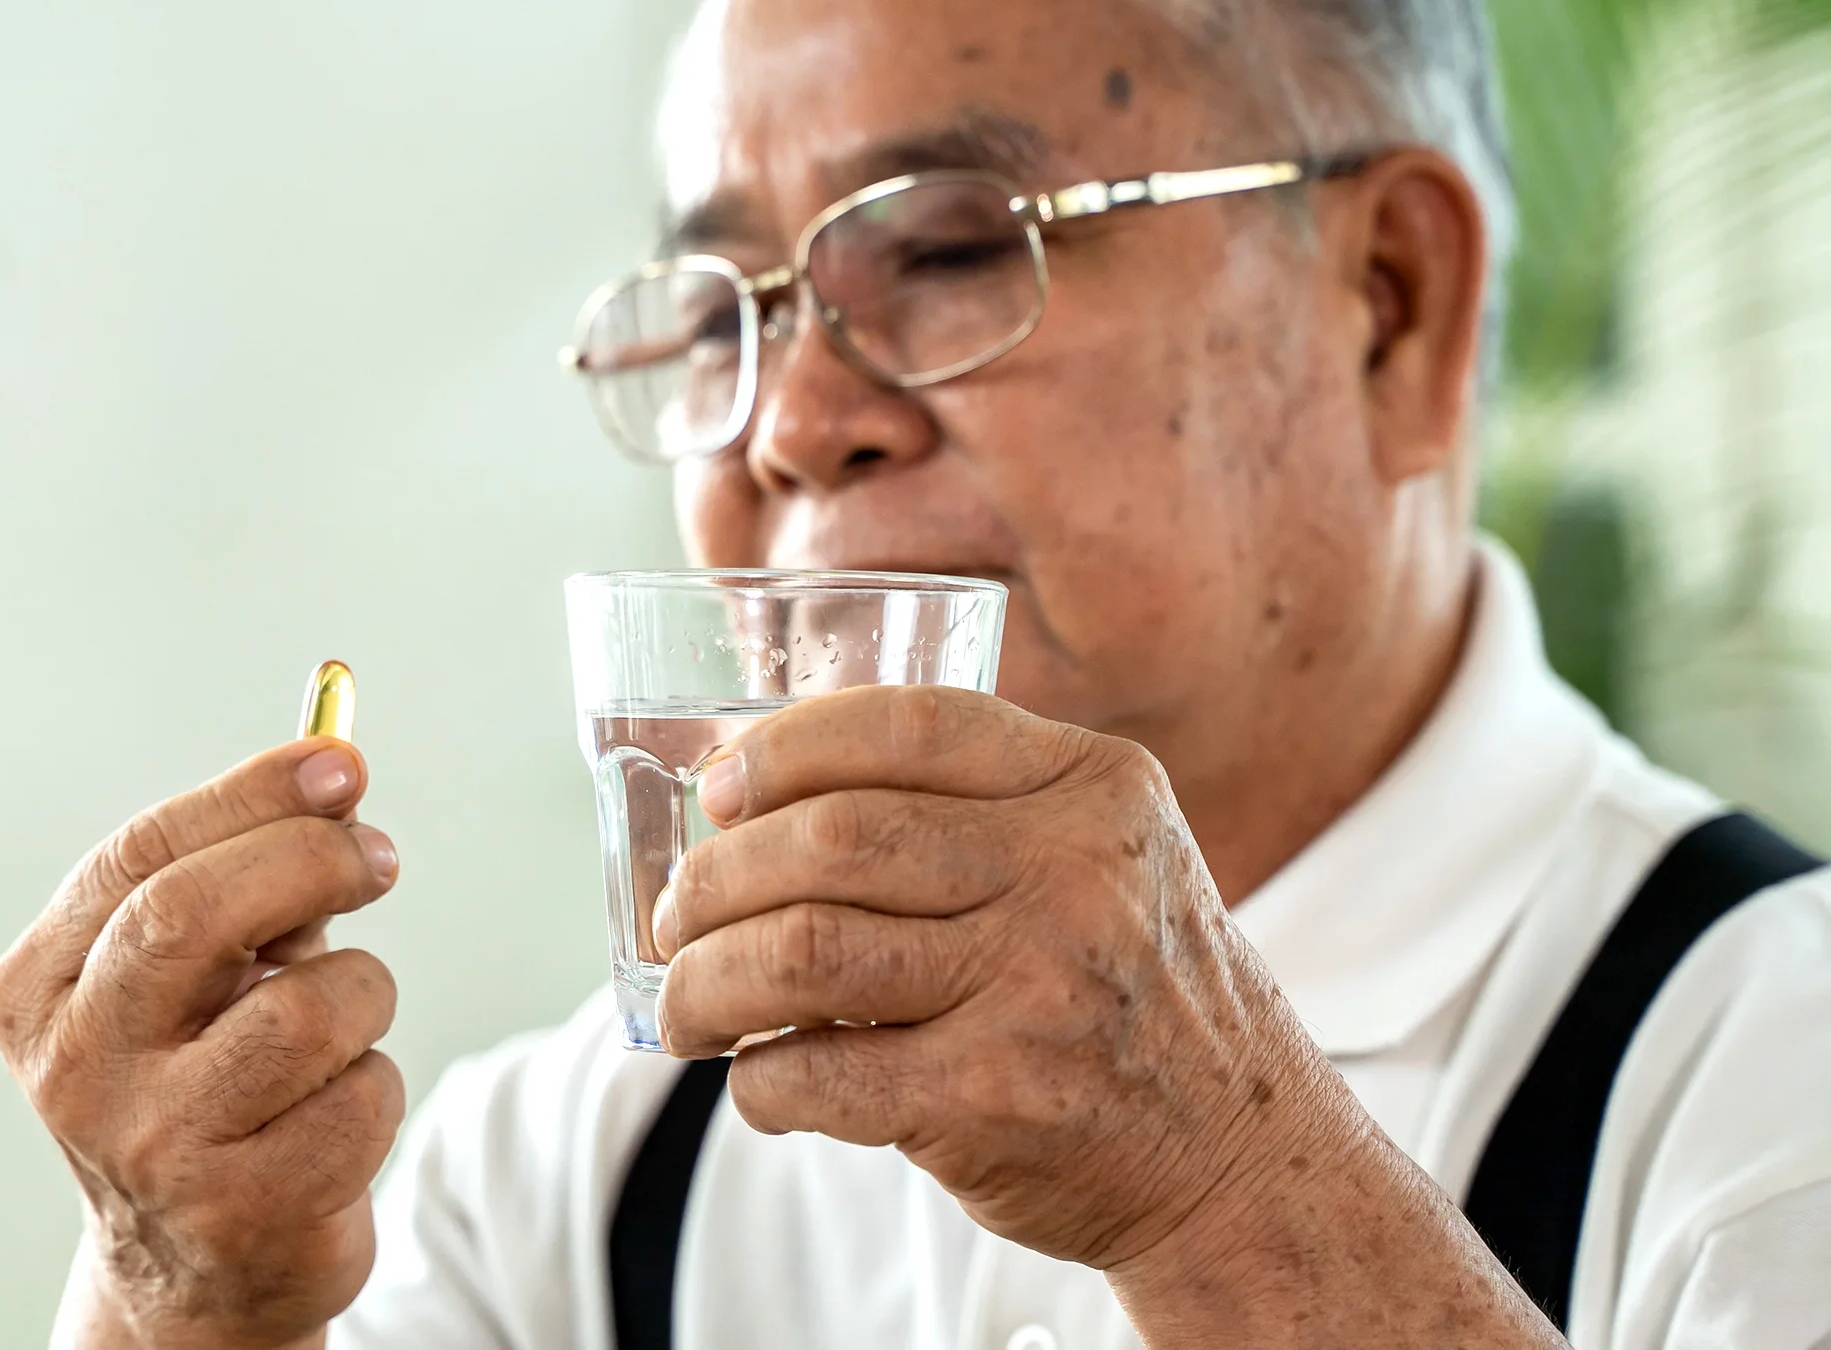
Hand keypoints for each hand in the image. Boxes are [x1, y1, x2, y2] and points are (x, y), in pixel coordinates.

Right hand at [0, 739, 404, 1349]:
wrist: (193, 1274)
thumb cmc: (206, 1086)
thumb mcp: (195, 977)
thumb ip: (248, 875)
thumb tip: (336, 772)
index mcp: (39, 991)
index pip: (142, 856)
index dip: (251, 794)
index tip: (340, 762)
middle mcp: (77, 1069)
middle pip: (192, 915)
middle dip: (308, 859)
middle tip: (377, 855)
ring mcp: (153, 1147)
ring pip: (306, 1008)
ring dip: (359, 994)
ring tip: (337, 1030)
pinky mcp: (242, 1211)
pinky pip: (361, 1096)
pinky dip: (375, 1086)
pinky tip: (332, 1115)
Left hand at [651, 686, 1561, 1343]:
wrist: (1243, 1162)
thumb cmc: (1134, 998)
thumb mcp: (1103, 858)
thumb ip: (979, 810)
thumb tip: (757, 802)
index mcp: (1095, 788)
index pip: (906, 725)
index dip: (784, 747)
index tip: (720, 789)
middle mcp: (1074, 875)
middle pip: (831, 841)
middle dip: (716, 878)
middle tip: (679, 917)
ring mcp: (1038, 987)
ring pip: (802, 953)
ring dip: (705, 982)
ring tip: (686, 1007)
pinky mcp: (996, 1098)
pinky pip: (818, 1073)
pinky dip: (757, 1080)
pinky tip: (759, 1082)